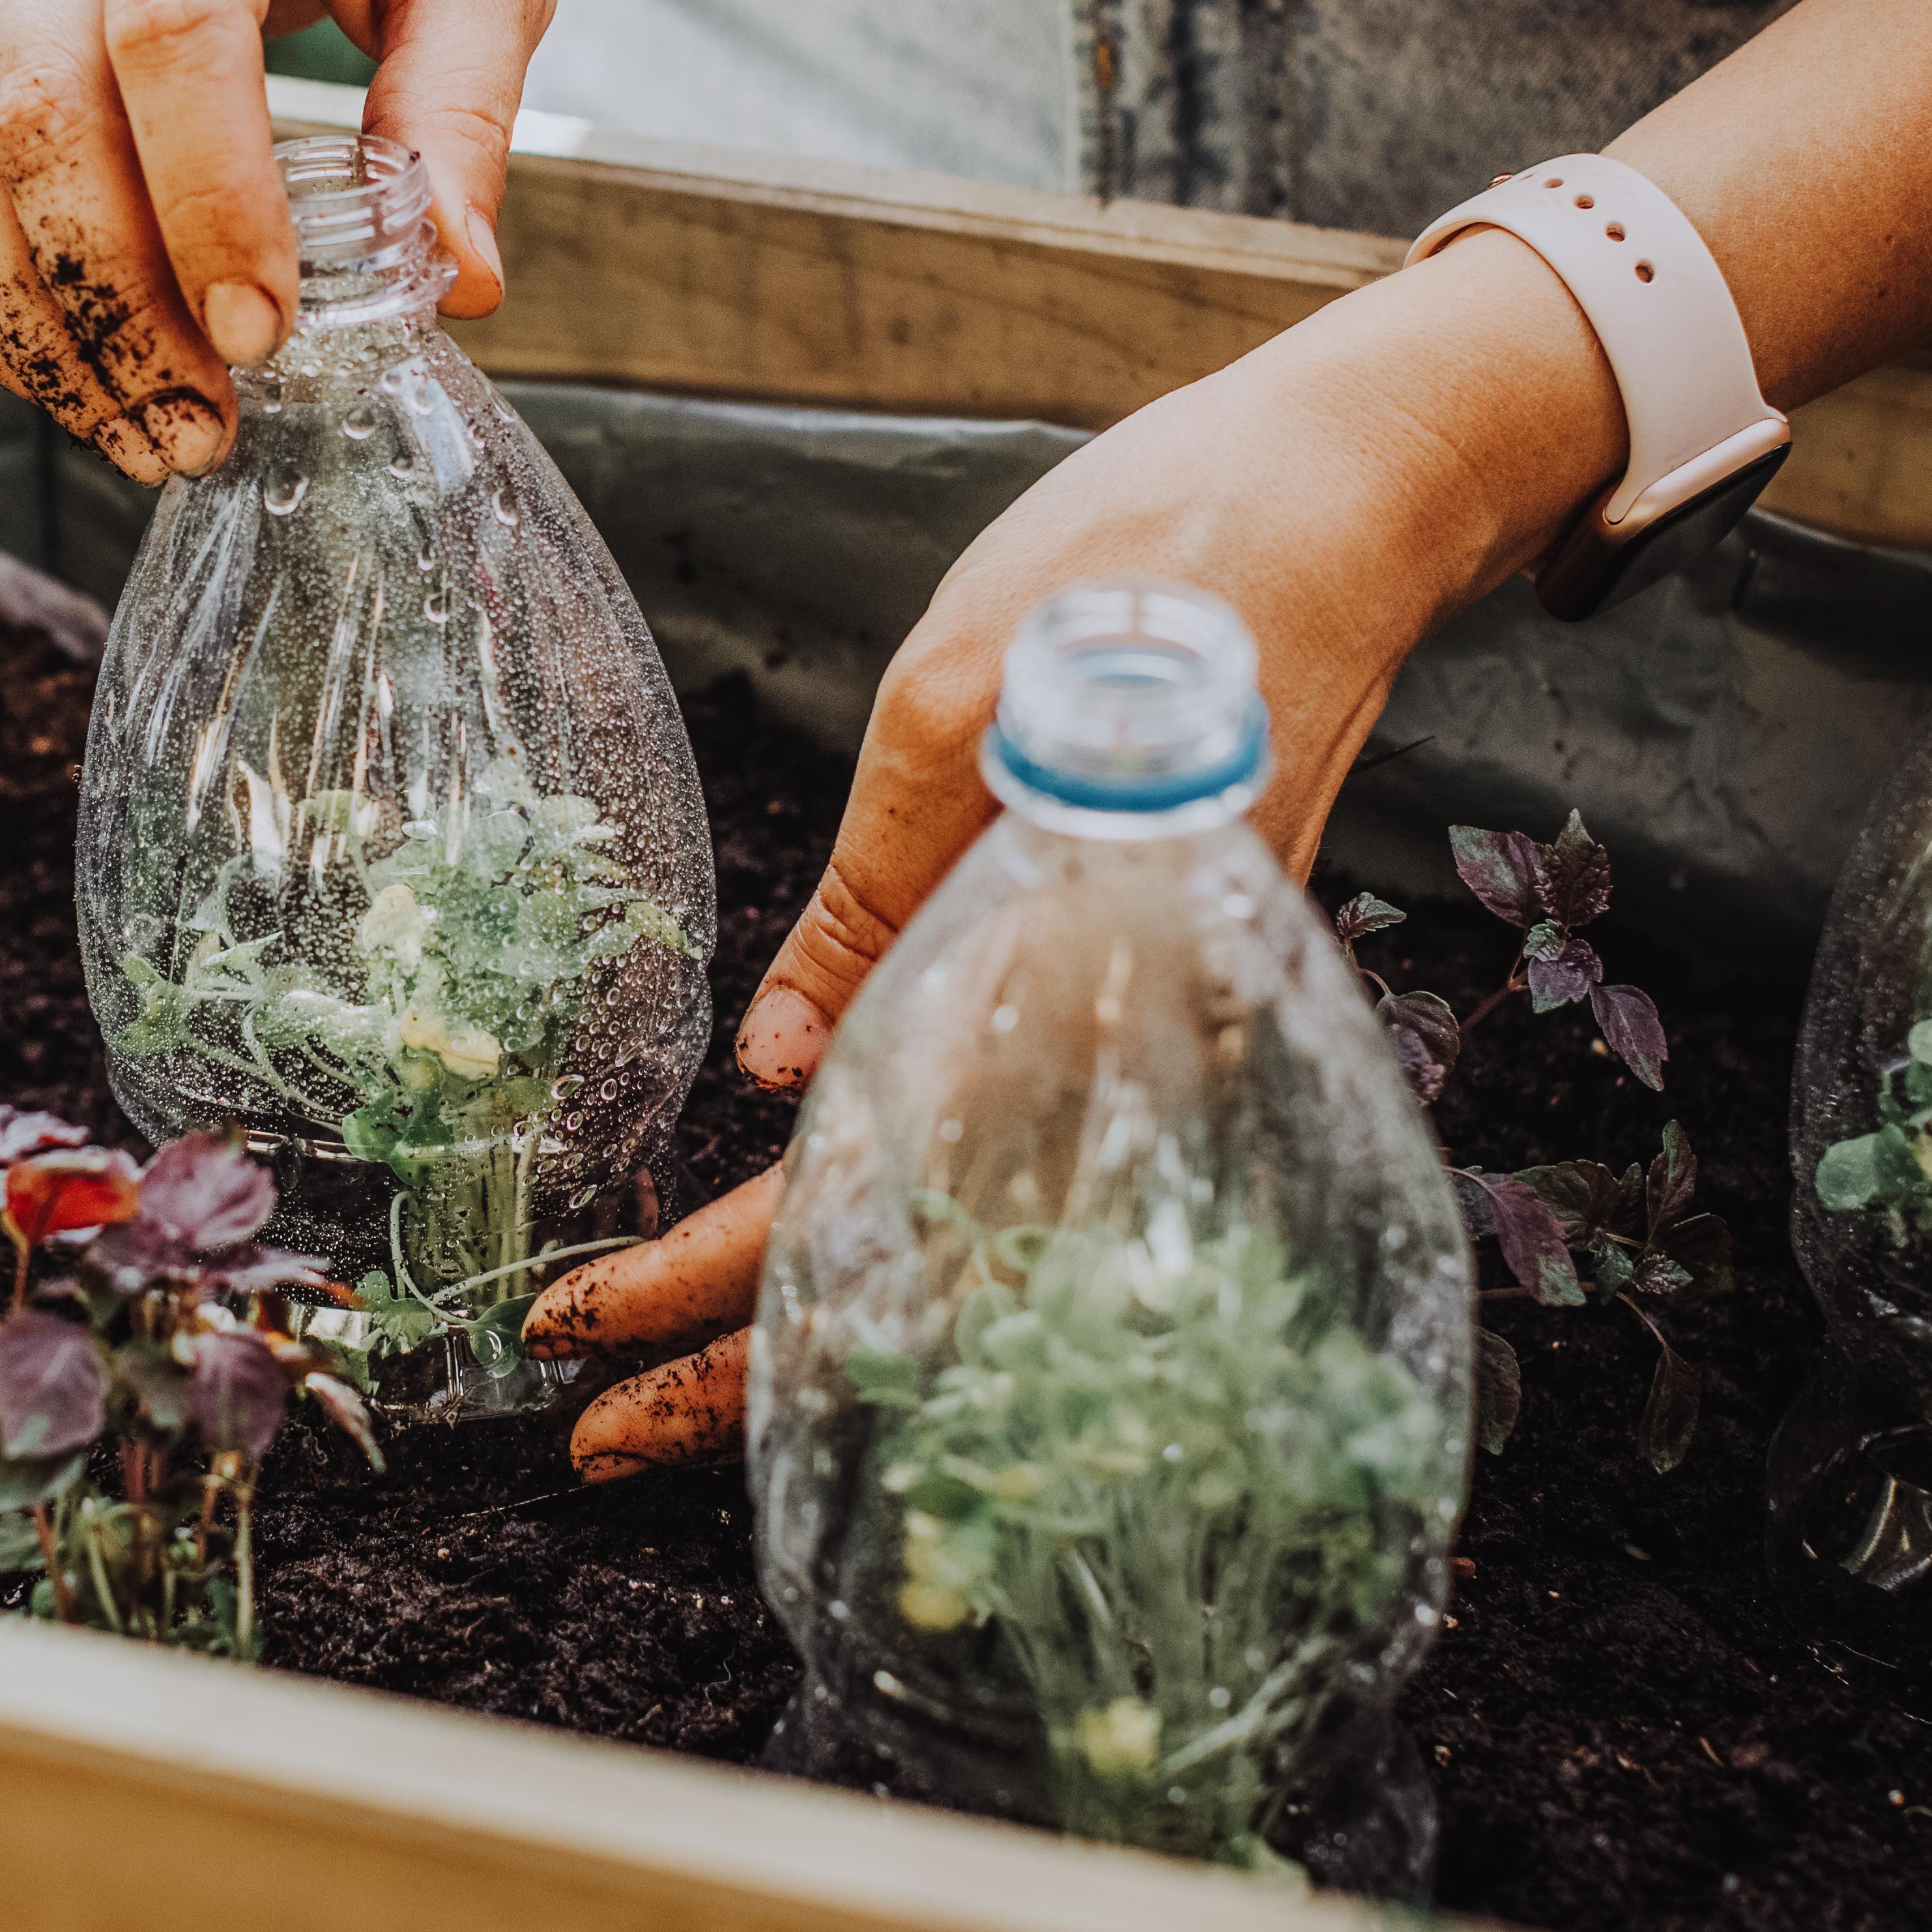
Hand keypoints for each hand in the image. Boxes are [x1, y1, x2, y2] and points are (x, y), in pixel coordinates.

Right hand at [0, 0, 552, 483]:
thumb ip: (467, 108)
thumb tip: (455, 282)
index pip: (172, 26)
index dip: (207, 198)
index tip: (268, 332)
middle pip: (39, 110)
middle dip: (116, 298)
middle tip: (203, 424)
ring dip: (47, 323)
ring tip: (149, 430)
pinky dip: (4, 291)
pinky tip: (87, 374)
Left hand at [524, 236, 1620, 1475]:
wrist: (1347, 502)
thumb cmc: (1152, 564)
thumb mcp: (954, 693)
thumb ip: (875, 898)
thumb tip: (782, 1073)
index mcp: (1072, 965)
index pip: (868, 1183)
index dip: (721, 1273)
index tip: (584, 1328)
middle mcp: (1134, 1036)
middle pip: (924, 1255)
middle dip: (756, 1352)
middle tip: (595, 1429)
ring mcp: (1160, 1026)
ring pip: (972, 1229)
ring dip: (826, 1315)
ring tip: (674, 1392)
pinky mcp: (1161, 989)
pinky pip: (1025, 1158)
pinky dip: (917, 1233)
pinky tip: (833, 1262)